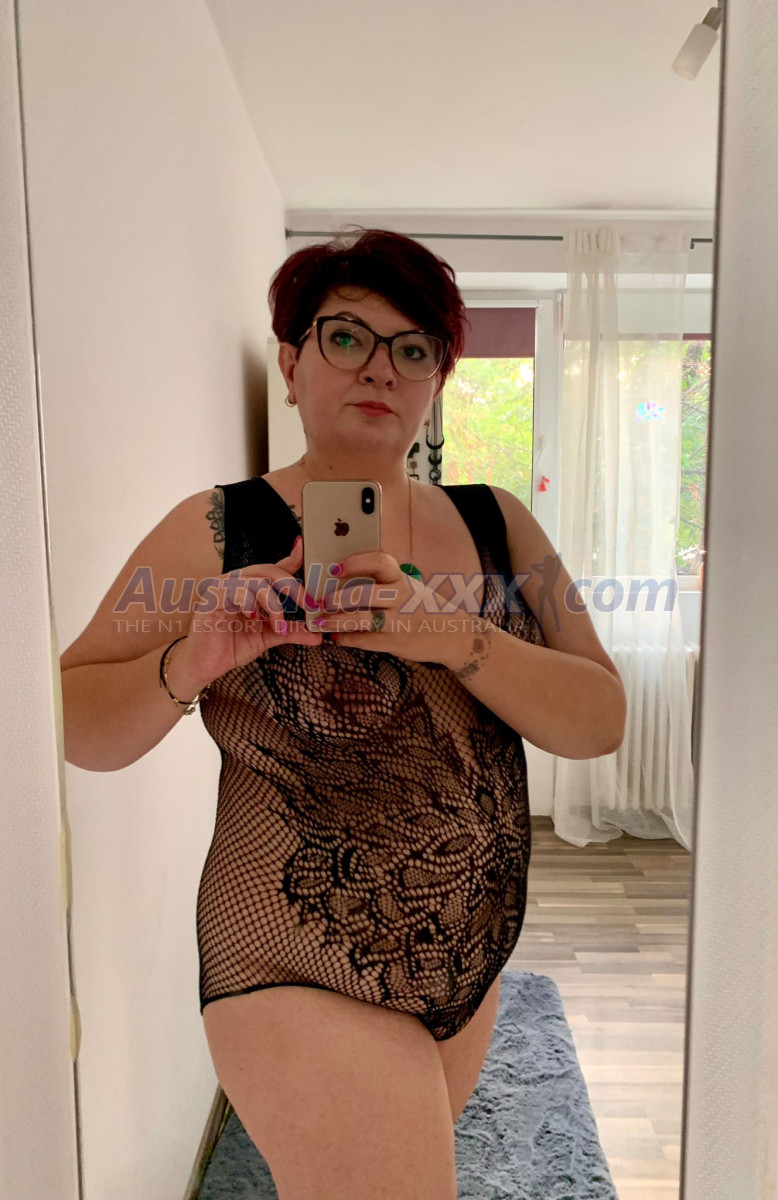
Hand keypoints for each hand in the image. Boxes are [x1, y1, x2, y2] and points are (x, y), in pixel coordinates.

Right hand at [174, 537, 322, 686]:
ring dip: (273, 604)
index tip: (306, 550)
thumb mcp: (268, 638)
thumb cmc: (232, 646)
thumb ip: (291, 632)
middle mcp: (237, 583)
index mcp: (251, 588)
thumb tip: (318, 635)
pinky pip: (235, 590)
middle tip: (308, 604)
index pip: (274, 569)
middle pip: (270, 571)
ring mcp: (223, 588)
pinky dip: (249, 603)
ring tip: (278, 626)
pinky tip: (253, 618)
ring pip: (256, 581)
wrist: (205, 665)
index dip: (292, 559)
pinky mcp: (212, 598)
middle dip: (293, 587)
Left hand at [312, 551, 493, 666]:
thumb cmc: (422, 607)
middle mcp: (402, 597)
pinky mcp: (396, 642)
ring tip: (320, 622)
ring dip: (336, 621)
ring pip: (362, 619)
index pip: (379, 562)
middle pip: (364, 593)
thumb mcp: (408, 588)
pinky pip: (365, 640)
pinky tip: (338, 637)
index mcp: (402, 579)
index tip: (334, 568)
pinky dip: (347, 638)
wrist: (453, 634)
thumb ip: (382, 584)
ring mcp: (400, 621)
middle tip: (321, 601)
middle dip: (337, 598)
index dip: (355, 563)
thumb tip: (341, 582)